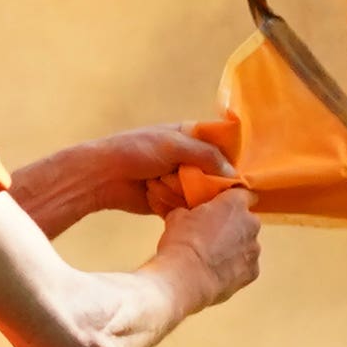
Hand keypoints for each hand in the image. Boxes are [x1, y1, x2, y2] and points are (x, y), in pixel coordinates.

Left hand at [15, 126, 236, 232]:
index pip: (221, 145)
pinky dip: (187, 209)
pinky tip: (184, 209)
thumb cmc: (135, 151)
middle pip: (215, 173)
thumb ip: (205, 155)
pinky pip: (189, 207)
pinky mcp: (171, 201)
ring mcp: (179, 180)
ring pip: (204, 193)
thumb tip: (233, 175)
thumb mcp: (173, 145)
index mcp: (189, 136)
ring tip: (189, 197)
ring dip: (199, 198)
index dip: (233, 159)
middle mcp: (187, 158)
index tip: (244, 174)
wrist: (103, 176)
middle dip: (217, 184)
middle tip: (219, 192)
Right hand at [158, 188, 261, 306]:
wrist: (186, 276)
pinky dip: (235, 269)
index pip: (245, 195)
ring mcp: (254, 249)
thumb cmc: (183, 242)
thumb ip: (189, 211)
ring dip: (235, 248)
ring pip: (247, 245)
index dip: (233, 201)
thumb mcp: (177, 217)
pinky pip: (246, 266)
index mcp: (234, 204)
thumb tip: (186, 214)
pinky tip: (217, 272)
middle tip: (212, 234)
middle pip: (246, 221)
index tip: (224, 207)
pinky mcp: (253, 271)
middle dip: (234, 227)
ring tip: (213, 257)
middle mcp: (251, 223)